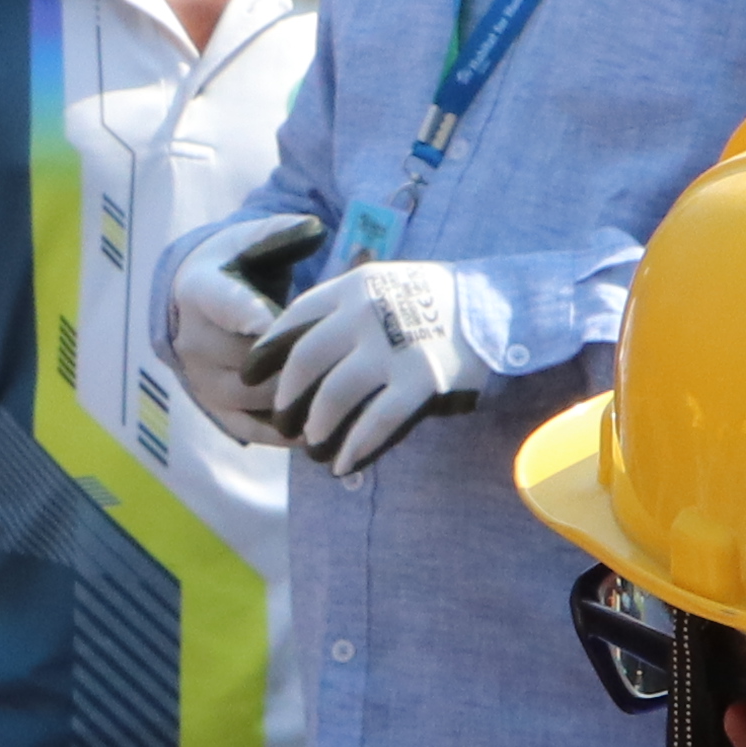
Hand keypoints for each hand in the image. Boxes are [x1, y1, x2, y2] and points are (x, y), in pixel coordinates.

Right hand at [167, 211, 322, 448]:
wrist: (195, 301)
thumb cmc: (237, 265)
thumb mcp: (254, 241)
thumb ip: (282, 233)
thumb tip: (314, 229)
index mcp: (200, 292)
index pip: (225, 305)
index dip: (250, 315)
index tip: (274, 324)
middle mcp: (192, 339)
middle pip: (247, 357)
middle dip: (295, 360)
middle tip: (342, 361)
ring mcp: (199, 378)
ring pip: (252, 396)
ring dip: (294, 397)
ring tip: (341, 398)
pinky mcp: (211, 408)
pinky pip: (248, 428)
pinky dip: (283, 432)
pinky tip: (320, 428)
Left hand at [252, 259, 477, 475]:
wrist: (496, 305)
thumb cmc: (433, 298)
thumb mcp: (384, 282)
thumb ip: (344, 304)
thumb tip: (295, 340)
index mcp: (353, 286)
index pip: (294, 319)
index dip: (266, 352)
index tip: (249, 376)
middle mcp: (366, 313)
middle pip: (306, 361)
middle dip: (287, 398)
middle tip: (281, 420)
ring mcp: (394, 348)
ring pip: (335, 395)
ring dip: (317, 427)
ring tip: (311, 447)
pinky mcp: (421, 380)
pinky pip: (378, 421)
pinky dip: (355, 447)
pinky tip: (343, 464)